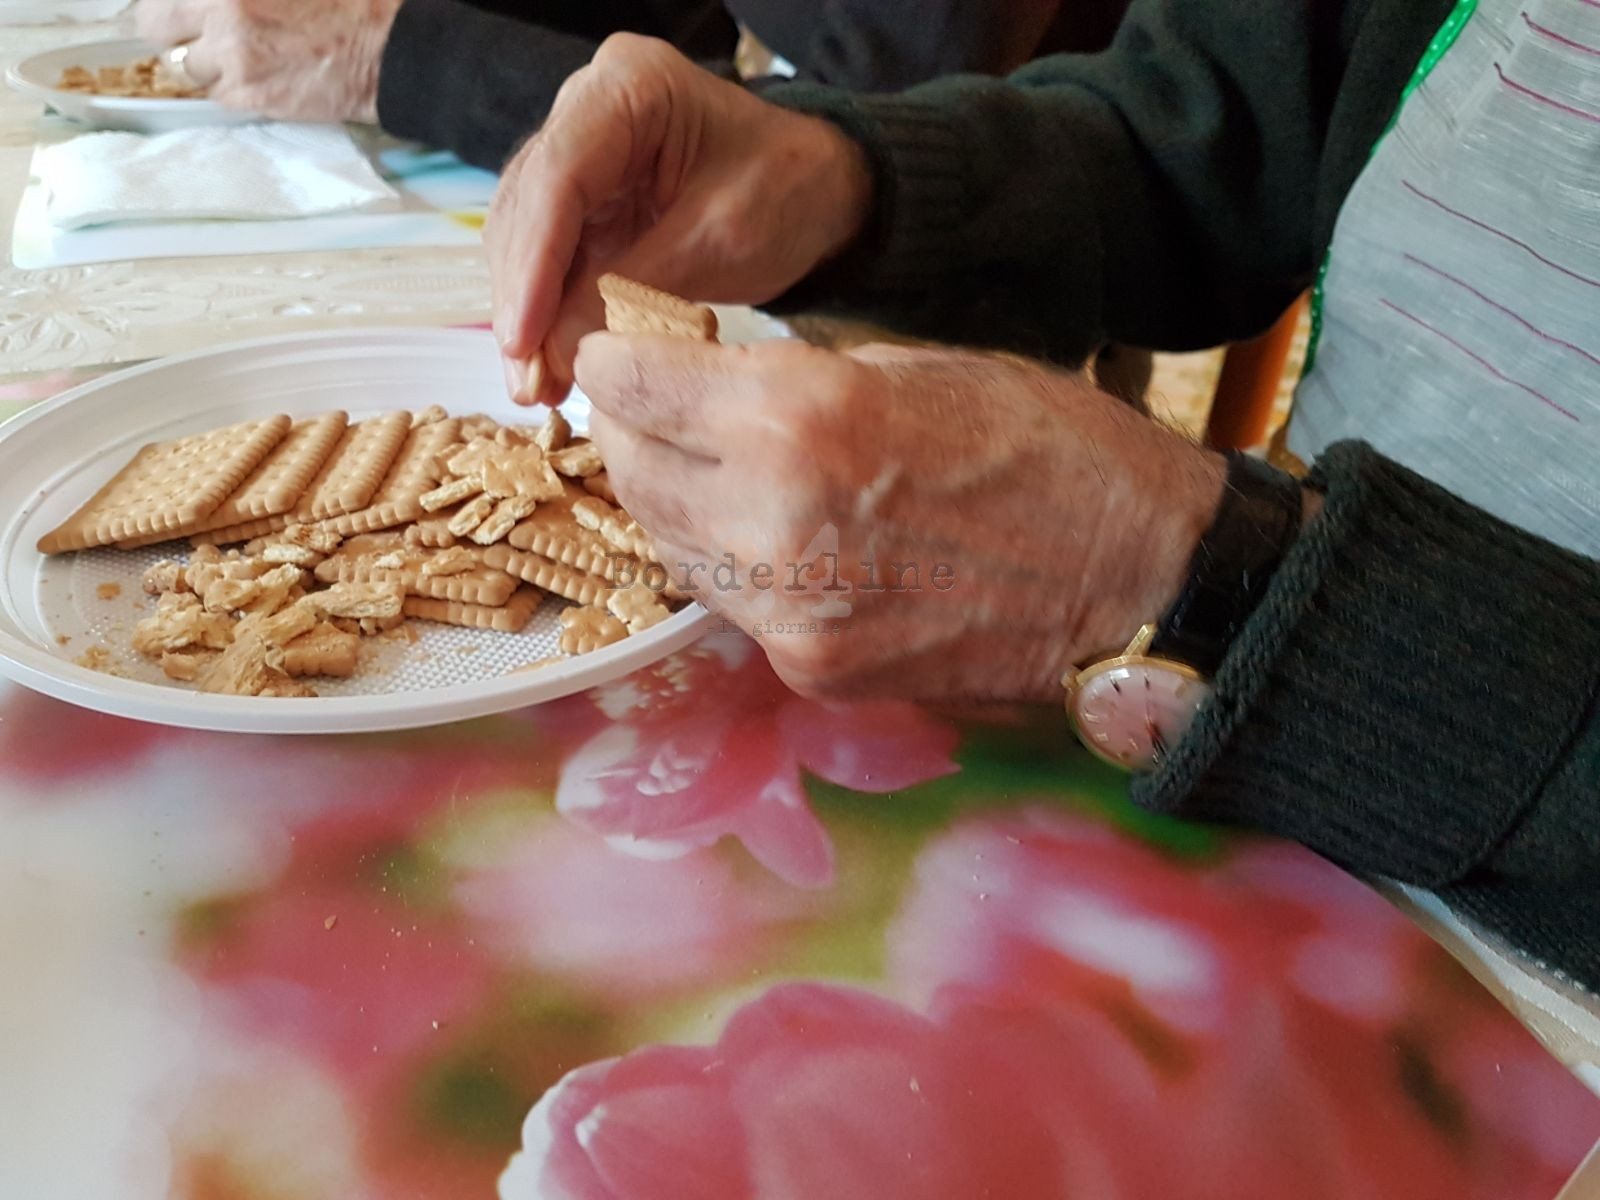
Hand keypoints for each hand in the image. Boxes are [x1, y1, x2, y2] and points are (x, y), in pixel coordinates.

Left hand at [136, 0, 401, 122]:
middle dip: (171, 29)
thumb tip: (206, 5)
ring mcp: (233, 53)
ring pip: (184, 66)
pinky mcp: (251, 93)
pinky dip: (233, 87)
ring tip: (242, 55)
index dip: (169, 4)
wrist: (389, 47)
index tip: (181, 10)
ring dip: (204, 62)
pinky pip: (216, 95)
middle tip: (198, 31)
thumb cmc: (345, 2)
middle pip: (154, 25)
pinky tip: (264, 74)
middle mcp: (222, 7)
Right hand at [487, 34, 873, 405]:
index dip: (533, 263)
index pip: (558, 176)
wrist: (825, 193)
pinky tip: (549, 371)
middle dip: (523, 301)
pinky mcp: (587, 207)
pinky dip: (549, 317)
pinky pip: (552, 263)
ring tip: (535, 388)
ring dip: (527, 317)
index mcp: (627, 88)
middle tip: (527, 381)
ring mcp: (581, 159)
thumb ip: (636, 290)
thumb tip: (556, 355)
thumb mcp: (721, 239)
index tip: (522, 339)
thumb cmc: (790, 192)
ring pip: (527, 240)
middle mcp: (586, 112)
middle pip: (529, 209)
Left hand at [576, 336, 1226, 701]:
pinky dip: (731, 562)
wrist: (1136, 578)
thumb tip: (712, 382)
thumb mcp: (914, 363)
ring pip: (670, 546)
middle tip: (652, 408)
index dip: (617, 361)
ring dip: (675, 501)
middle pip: (632, 472)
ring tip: (710, 467)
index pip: (632, 387)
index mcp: (797, 419)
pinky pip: (732, 604)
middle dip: (632, 432)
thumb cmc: (1048, 445)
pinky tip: (769, 532)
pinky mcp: (814, 669)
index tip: (619, 352)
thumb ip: (794, 378)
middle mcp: (773, 522)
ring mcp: (789, 612)